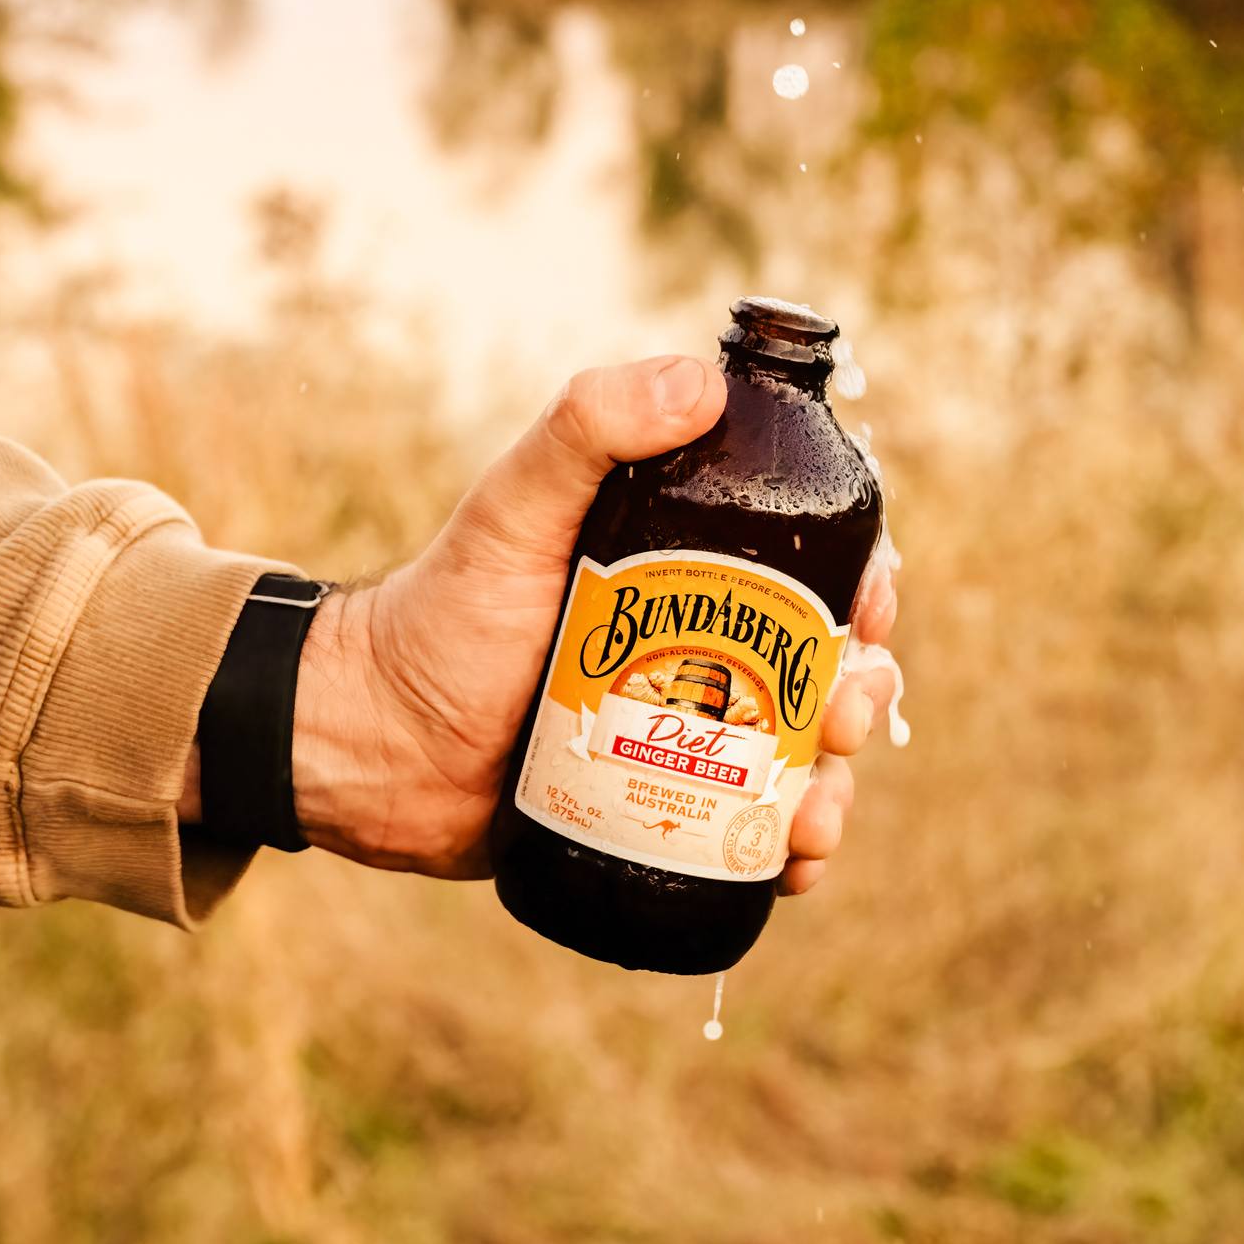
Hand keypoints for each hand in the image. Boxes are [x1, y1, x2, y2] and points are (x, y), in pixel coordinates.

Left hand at [281, 356, 900, 892]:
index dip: (863, 577)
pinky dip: (794, 847)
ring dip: (840, 778)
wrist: (372, 749)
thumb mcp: (512, 510)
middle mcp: (702, 643)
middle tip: (839, 715)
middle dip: (862, 689)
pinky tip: (792, 860)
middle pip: (828, 660)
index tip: (872, 602)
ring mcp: (690, 731)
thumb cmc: (438, 614)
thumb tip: (701, 383)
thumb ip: (586, 428)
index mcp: (686, 561)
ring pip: (807, 753)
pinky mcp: (667, 808)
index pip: (808, 555)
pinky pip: (756, 827)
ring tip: (814, 809)